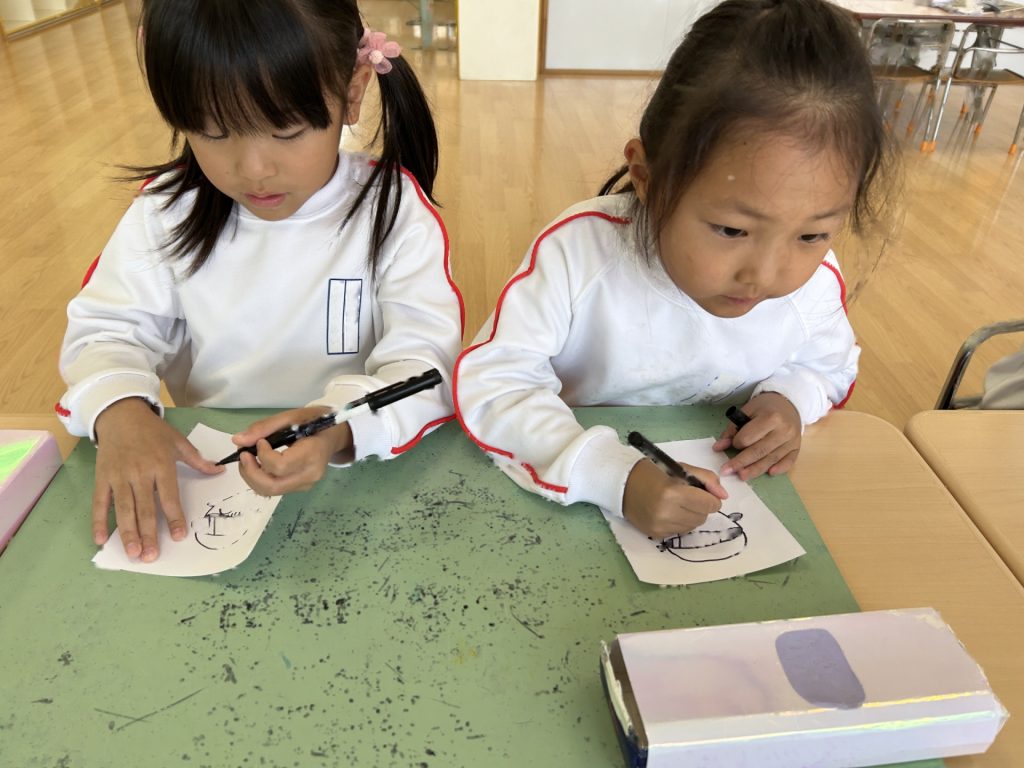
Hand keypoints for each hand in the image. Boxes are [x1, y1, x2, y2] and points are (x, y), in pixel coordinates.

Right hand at [93, 398, 222, 560]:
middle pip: (144, 508)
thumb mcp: (178, 441)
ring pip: (123, 509)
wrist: (120, 415)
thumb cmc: (152, 431)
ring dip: (127, 533)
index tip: (179, 536)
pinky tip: (101, 539)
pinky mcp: (102, 478)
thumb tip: (219, 470)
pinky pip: (100, 502)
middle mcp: (139, 473)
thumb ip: (198, 460)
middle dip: (148, 534)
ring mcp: (119, 476)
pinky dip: (98, 521)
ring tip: (132, 553)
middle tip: (151, 556)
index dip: (174, 517)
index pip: (169, 497)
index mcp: (161, 465)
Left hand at [233, 407, 352, 495]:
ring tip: (248, 460)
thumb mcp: (292, 416)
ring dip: (252, 477)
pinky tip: (259, 465)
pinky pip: (275, 489)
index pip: (280, 466)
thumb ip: (264, 428)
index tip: (260, 441)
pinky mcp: (300, 487)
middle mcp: (310, 475)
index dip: (263, 456)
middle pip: (272, 485)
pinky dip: (260, 479)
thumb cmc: (316, 421)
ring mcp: (306, 484)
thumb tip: (237, 441)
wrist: (335, 435)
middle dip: (250, 473)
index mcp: (312, 455)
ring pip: (270, 491)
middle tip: (243, 455)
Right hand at [622, 459, 727, 538]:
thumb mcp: (681, 468)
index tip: (705, 493)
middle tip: (689, 496)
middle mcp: (666, 512)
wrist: (622, 484)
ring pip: (693, 526)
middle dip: (702, 506)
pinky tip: (669, 512)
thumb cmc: (653, 472)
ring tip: (679, 504)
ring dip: (692, 515)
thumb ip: (707, 479)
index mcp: (673, 492)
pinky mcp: (656, 534)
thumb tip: (723, 496)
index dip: (711, 498)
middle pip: (703, 517)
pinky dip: (680, 522)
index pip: (709, 504)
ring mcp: (660, 526)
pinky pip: (680, 532)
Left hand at [713, 392, 801, 480]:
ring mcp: (792, 441)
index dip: (738, 442)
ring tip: (742, 476)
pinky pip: (789, 462)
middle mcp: (783, 430)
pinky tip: (770, 473)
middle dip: (741, 463)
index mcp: (770, 417)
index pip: (749, 437)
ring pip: (771, 459)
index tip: (734, 443)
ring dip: (756, 470)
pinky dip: (780, 468)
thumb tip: (718, 448)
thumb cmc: (764, 408)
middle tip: (727, 471)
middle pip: (759, 451)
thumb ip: (732, 430)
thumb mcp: (746, 412)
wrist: (788, 404)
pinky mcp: (797, 448)